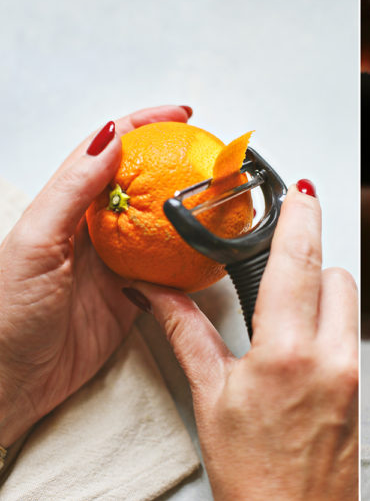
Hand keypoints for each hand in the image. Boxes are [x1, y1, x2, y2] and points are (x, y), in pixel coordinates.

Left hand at [0, 105, 192, 447]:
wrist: (11, 384)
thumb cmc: (7, 318)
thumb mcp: (35, 245)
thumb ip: (72, 191)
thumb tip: (110, 139)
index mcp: (65, 208)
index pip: (108, 152)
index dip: (142, 126)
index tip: (179, 115)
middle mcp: (92, 230)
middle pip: (140, 181)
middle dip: (174, 159)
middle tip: (210, 151)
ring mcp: (114, 262)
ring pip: (159, 222)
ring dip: (187, 206)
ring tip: (217, 192)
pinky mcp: (132, 294)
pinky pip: (168, 267)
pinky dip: (190, 256)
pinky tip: (207, 249)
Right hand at [132, 185, 358, 500]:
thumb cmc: (253, 476)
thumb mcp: (210, 400)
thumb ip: (187, 335)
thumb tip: (159, 295)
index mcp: (287, 353)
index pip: (299, 262)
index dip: (301, 218)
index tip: (300, 191)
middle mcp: (331, 356)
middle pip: (334, 273)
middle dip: (310, 255)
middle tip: (282, 251)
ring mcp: (352, 371)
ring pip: (348, 299)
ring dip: (322, 288)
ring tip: (287, 303)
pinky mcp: (360, 387)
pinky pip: (351, 329)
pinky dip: (330, 318)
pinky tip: (301, 338)